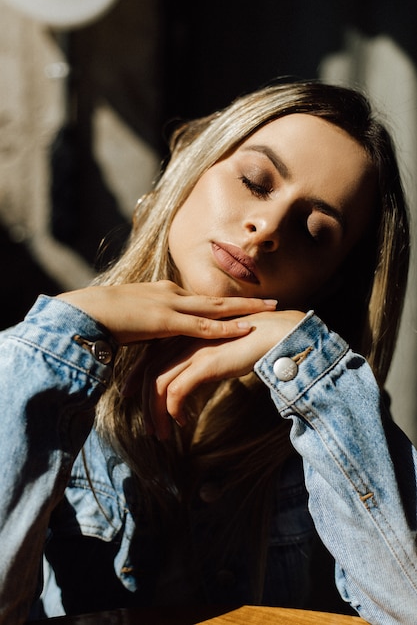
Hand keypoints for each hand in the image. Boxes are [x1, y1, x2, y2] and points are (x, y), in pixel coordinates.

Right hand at [57, 280, 277, 343]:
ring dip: (246, 309)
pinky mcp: (167, 321)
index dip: (226, 302)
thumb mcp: (133, 318)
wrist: (86, 311)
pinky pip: (203, 325)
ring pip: (218, 308)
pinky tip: (246, 328)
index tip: (245, 303)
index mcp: (165, 293)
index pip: (202, 298)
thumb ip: (149, 325)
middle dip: (247, 300)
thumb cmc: (104, 316)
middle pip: (218, 298)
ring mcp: (172, 306)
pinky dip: (227, 327)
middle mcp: (173, 295)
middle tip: (272, 301)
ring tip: (271, 309)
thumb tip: (156, 335)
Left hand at [123, 309, 304, 438]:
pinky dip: (173, 410)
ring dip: (156, 413)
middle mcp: (183, 340)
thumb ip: (201, 356)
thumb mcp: (218, 347)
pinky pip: (176, 391)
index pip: (150, 355)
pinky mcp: (204, 364)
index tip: (131, 394)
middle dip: (143, 401)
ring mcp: (192, 351)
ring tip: (161, 434)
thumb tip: (193, 375)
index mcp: (184, 332)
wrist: (274, 332)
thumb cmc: (250, 340)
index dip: (137, 376)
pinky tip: (182, 422)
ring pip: (158, 384)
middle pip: (149, 371)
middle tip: (147, 426)